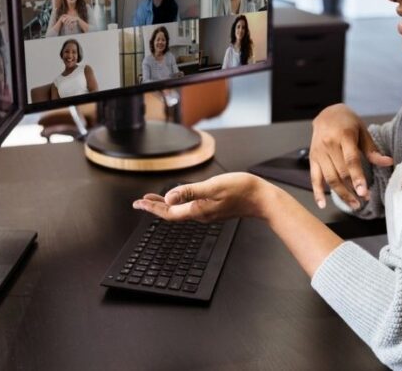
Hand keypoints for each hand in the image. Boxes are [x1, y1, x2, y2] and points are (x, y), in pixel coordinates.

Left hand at [132, 172, 269, 222]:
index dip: (152, 208)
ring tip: (154, 200)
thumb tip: (169, 198)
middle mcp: (201, 214)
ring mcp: (208, 213)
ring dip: (166, 205)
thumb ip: (190, 192)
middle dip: (155, 207)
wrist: (262, 198)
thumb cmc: (241, 190)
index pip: (169, 212)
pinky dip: (179, 203)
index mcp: (198, 210)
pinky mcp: (214, 209)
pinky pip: (190, 208)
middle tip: (140, 203)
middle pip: (172, 213)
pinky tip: (179, 198)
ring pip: (181, 211)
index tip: (139, 203)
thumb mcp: (213, 186)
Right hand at [309, 104, 392, 209]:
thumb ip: (372, 149)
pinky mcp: (312, 158)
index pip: (351, 160)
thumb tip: (388, 162)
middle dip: (352, 189)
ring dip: (341, 194)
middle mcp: (329, 144)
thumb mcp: (362, 130)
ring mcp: (319, 152)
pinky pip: (314, 178)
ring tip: (353, 204)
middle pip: (340, 172)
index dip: (357, 177)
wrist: (326, 113)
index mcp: (344, 136)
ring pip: (329, 178)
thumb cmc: (347, 122)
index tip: (364, 192)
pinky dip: (317, 192)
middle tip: (363, 201)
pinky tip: (322, 204)